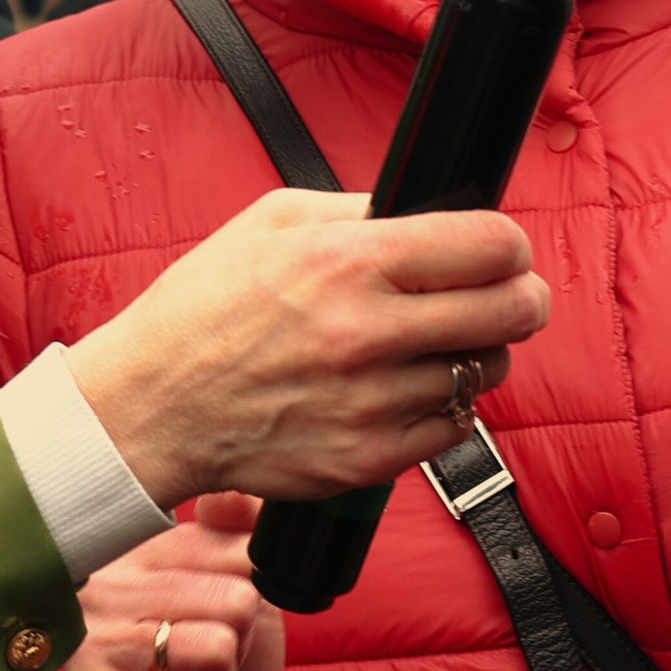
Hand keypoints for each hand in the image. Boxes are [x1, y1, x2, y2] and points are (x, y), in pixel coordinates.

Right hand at [66, 189, 547, 508]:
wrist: (149, 406)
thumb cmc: (201, 310)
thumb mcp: (269, 223)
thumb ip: (358, 210)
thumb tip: (432, 211)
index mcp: (346, 261)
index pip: (488, 246)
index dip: (509, 245)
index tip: (502, 252)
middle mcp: (366, 332)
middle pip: (510, 311)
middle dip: (522, 298)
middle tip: (512, 296)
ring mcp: (371, 403)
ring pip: (483, 373)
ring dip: (474, 355)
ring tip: (438, 345)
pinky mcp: (367, 459)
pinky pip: (451, 430)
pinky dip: (443, 409)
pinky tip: (406, 390)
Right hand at [66, 495, 282, 670]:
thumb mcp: (236, 592)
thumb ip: (241, 533)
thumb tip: (241, 494)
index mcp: (137, 548)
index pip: (238, 546)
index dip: (252, 594)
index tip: (216, 616)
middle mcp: (101, 588)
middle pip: (236, 602)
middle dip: (237, 648)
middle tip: (194, 667)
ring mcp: (90, 649)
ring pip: (216, 655)